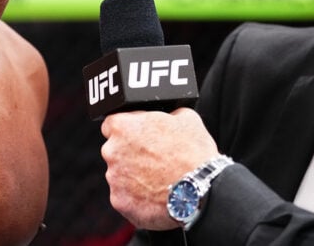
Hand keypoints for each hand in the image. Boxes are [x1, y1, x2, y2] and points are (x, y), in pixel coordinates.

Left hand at [100, 107, 219, 229]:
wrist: (202, 191)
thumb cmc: (193, 154)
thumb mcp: (185, 118)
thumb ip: (165, 114)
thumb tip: (166, 115)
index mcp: (121, 126)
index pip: (112, 125)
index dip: (128, 131)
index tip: (139, 138)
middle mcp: (111, 151)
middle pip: (114, 150)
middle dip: (129, 154)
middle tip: (152, 161)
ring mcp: (114, 178)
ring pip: (119, 174)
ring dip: (132, 176)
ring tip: (157, 180)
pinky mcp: (120, 201)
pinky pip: (124, 196)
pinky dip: (136, 197)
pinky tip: (154, 195)